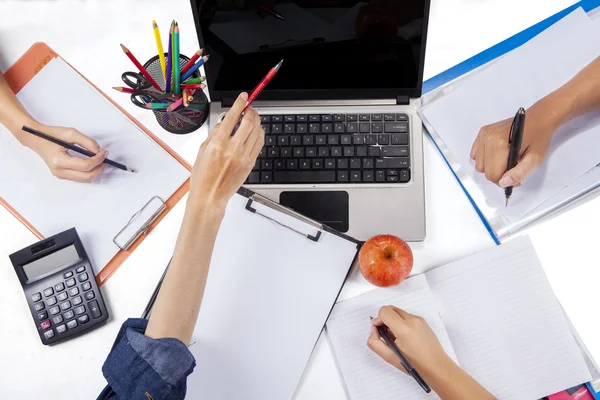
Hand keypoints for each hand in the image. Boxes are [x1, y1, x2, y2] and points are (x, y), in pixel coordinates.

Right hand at [23, 124, 106, 182]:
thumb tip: (99, 152)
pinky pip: (80, 177)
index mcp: (59, 161)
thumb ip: (87, 142)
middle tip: (104, 157)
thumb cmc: (51, 135)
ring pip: (85, 179)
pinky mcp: (62, 175)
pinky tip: (90, 162)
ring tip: (98, 159)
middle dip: (99, 167)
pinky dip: (89, 171)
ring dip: (95, 170)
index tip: (105, 152)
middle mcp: (59, 171)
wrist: (36, 139)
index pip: (85, 166)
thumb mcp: (70, 133)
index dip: (98, 159)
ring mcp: (60, 175)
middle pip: (87, 176)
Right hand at [188, 92, 263, 210]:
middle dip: (251, 111)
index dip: (240, 103)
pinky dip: (260, 133)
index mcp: (217, 143)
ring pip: (257, 131)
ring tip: (253, 118)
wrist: (210, 196)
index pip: (232, 117)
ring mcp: (243, 156)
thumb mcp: (202, 150)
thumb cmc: (203, 176)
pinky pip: (260, 143)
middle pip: (248, 122)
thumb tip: (225, 122)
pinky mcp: (250, 163)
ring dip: (257, 121)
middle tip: (249, 108)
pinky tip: (257, 130)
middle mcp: (232, 149)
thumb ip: (215, 134)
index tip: (244, 97)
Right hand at [368, 305, 449, 373]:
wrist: (437, 367)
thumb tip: (374, 331)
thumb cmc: (417, 365)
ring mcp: (419, 320)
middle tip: (386, 334)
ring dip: (393, 321)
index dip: (378, 320)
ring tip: (396, 338)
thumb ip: (375, 342)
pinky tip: (404, 337)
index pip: (384, 311)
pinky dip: (401, 323)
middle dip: (384, 319)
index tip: (379, 329)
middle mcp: (413, 321)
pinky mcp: (423, 322)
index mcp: (404, 329)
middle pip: (390, 308)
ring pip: (398, 312)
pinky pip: (406, 316)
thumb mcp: (390, 357)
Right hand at [470, 104, 556, 187]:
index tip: (514, 179)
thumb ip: (519, 173)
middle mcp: (488, 138)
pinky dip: (484, 159)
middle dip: (498, 175)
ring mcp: (483, 135)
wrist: (538, 119)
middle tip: (512, 169)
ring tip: (505, 161)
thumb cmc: (538, 137)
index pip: (493, 174)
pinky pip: (475, 155)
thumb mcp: (535, 159)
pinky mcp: (482, 133)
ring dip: (491, 167)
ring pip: (479, 164)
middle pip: (485, 171)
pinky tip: (497, 155)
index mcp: (501, 144)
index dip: (504, 181)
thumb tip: (504, 183)